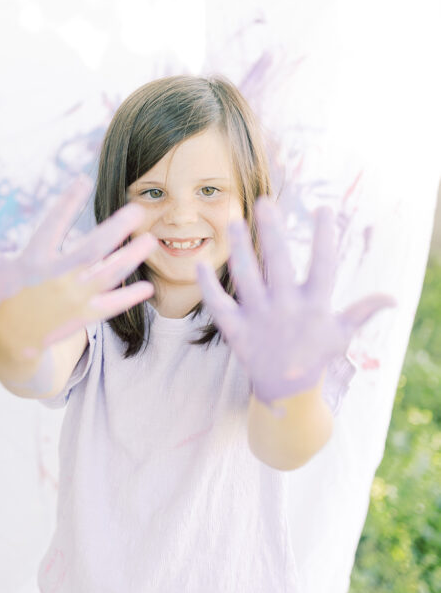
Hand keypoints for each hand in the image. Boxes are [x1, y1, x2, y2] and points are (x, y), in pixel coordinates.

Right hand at [0, 175, 154, 354]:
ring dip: (131, 257)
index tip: (83, 180)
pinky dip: (129, 297)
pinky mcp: (83, 317)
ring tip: (150, 240)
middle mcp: (56, 278)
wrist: (13, 343)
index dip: (66, 203)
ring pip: (108, 275)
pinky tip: (148, 286)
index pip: (51, 225)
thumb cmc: (4, 298)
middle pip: (91, 250)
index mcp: (34, 260)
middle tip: (137, 210)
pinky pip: (111, 306)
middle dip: (115, 229)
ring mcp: (72, 299)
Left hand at [196, 198, 394, 404]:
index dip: (325, 237)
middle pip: (279, 264)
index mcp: (315, 305)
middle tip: (265, 202)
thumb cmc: (316, 354)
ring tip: (233, 222)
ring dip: (239, 249)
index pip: (324, 265)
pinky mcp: (236, 331)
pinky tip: (200, 263)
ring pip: (246, 278)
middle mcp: (286, 308)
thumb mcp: (341, 333)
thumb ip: (363, 311)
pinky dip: (208, 287)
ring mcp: (259, 318)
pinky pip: (219, 306)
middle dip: (272, 233)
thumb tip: (392, 299)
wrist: (287, 390)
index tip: (324, 209)